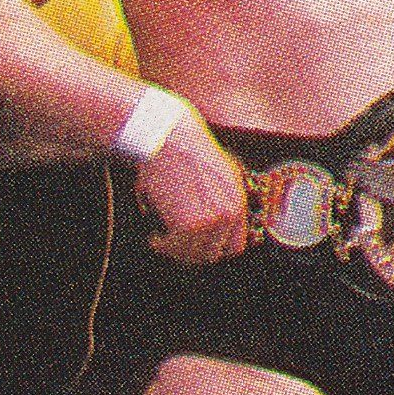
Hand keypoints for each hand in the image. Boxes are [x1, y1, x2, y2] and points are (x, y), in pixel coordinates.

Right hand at [135, 112, 249, 262]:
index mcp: (238, 204)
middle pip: (212, 255)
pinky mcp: (188, 224)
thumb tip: (214, 226)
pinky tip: (155, 238)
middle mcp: (228, 216)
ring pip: (192, 255)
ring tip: (163, 242)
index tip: (198, 248)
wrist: (171, 139)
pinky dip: (162, 245)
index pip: (234, 247)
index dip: (214, 250)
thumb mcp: (221, 174)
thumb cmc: (188, 151)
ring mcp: (210, 222)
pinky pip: (174, 247)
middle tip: (176, 248)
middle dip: (193, 254)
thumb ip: (223, 202)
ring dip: (175, 251)